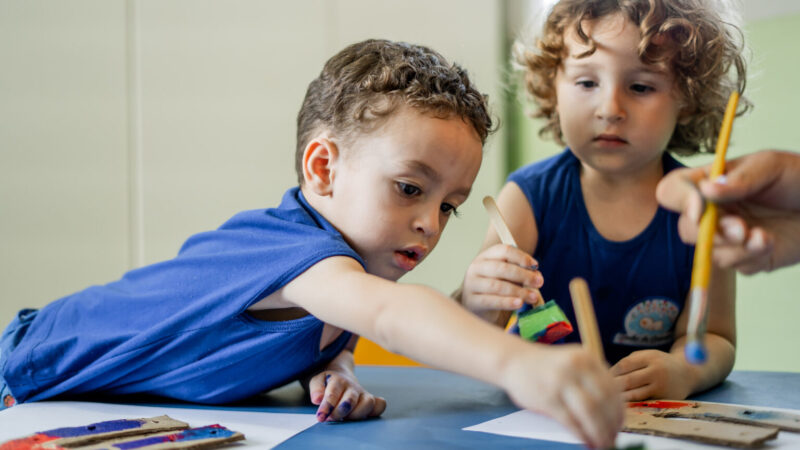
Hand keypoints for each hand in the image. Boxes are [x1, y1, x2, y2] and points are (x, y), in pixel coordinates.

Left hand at [306, 355, 385, 421]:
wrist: (341, 376)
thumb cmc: (327, 383)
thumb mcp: (317, 381)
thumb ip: (316, 389)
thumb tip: (317, 399)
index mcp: (338, 380)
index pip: (333, 393)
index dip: (326, 407)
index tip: (320, 417)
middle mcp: (353, 387)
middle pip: (350, 400)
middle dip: (339, 412)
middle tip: (331, 418)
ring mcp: (363, 393)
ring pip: (368, 403)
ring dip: (356, 414)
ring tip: (345, 419)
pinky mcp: (371, 400)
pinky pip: (380, 405)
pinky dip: (375, 411)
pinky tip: (363, 417)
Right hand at [461, 244, 543, 311]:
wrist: (477, 306)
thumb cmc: (495, 288)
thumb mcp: (506, 277)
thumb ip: (520, 274)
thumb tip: (536, 276)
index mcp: (485, 256)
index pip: (504, 250)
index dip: (522, 257)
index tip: (535, 266)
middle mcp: (476, 268)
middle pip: (501, 268)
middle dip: (523, 275)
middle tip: (539, 283)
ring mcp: (472, 284)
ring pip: (497, 286)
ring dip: (519, 291)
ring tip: (533, 297)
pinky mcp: (472, 301)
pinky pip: (491, 301)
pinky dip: (507, 302)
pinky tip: (519, 304)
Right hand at [503, 344, 622, 448]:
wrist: (513, 360)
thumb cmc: (545, 366)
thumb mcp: (572, 362)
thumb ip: (591, 379)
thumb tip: (612, 412)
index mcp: (587, 357)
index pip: (612, 387)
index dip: (619, 410)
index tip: (620, 424)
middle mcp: (576, 367)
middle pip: (604, 401)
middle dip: (612, 424)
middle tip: (613, 438)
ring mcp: (561, 381)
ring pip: (590, 413)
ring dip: (599, 432)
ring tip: (602, 444)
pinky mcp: (547, 397)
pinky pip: (570, 421)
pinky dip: (581, 434)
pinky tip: (585, 441)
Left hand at [610, 349, 690, 400]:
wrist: (688, 373)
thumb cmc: (660, 363)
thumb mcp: (648, 355)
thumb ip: (630, 361)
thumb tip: (608, 372)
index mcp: (650, 357)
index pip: (625, 365)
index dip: (612, 371)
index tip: (602, 376)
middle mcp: (656, 371)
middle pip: (628, 380)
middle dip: (613, 385)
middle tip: (600, 389)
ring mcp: (661, 386)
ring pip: (635, 393)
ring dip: (620, 397)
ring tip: (607, 399)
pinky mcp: (664, 398)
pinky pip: (643, 401)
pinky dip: (631, 403)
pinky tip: (621, 404)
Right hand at [656, 150, 799, 273]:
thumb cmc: (798, 178)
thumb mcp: (770, 167)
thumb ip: (738, 179)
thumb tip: (705, 190)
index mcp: (709, 183)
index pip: (672, 190)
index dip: (679, 201)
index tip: (701, 211)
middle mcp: (712, 212)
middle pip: (686, 229)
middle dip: (711, 233)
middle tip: (739, 228)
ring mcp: (727, 237)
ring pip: (710, 253)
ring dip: (735, 248)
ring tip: (761, 236)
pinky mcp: (746, 258)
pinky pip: (737, 266)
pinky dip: (753, 257)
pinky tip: (768, 242)